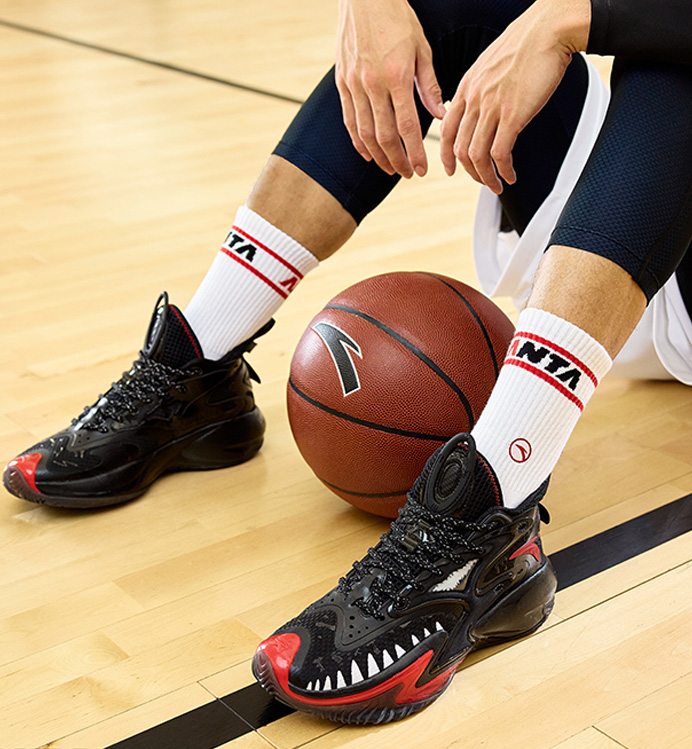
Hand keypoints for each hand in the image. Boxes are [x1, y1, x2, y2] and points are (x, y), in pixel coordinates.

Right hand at [336, 0, 444, 177]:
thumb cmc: (397, 18)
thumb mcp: (421, 48)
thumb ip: (429, 84)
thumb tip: (441, 115)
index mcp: (397, 76)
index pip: (408, 126)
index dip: (415, 153)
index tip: (421, 170)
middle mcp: (373, 84)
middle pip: (385, 136)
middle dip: (397, 161)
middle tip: (407, 174)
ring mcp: (354, 85)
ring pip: (365, 133)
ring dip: (378, 156)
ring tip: (389, 169)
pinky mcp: (342, 82)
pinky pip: (349, 120)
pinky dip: (358, 141)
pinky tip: (367, 153)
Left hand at [440, 0, 590, 192]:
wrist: (548, 29)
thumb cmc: (528, 44)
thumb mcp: (491, 65)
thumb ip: (482, 87)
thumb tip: (483, 106)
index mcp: (467, 87)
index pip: (447, 129)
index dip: (447, 154)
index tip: (451, 168)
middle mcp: (474, 98)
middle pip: (460, 148)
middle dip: (470, 172)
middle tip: (483, 181)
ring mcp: (491, 107)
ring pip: (476, 156)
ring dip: (486, 177)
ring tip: (498, 185)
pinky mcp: (512, 115)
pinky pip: (499, 153)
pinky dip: (503, 170)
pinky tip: (511, 175)